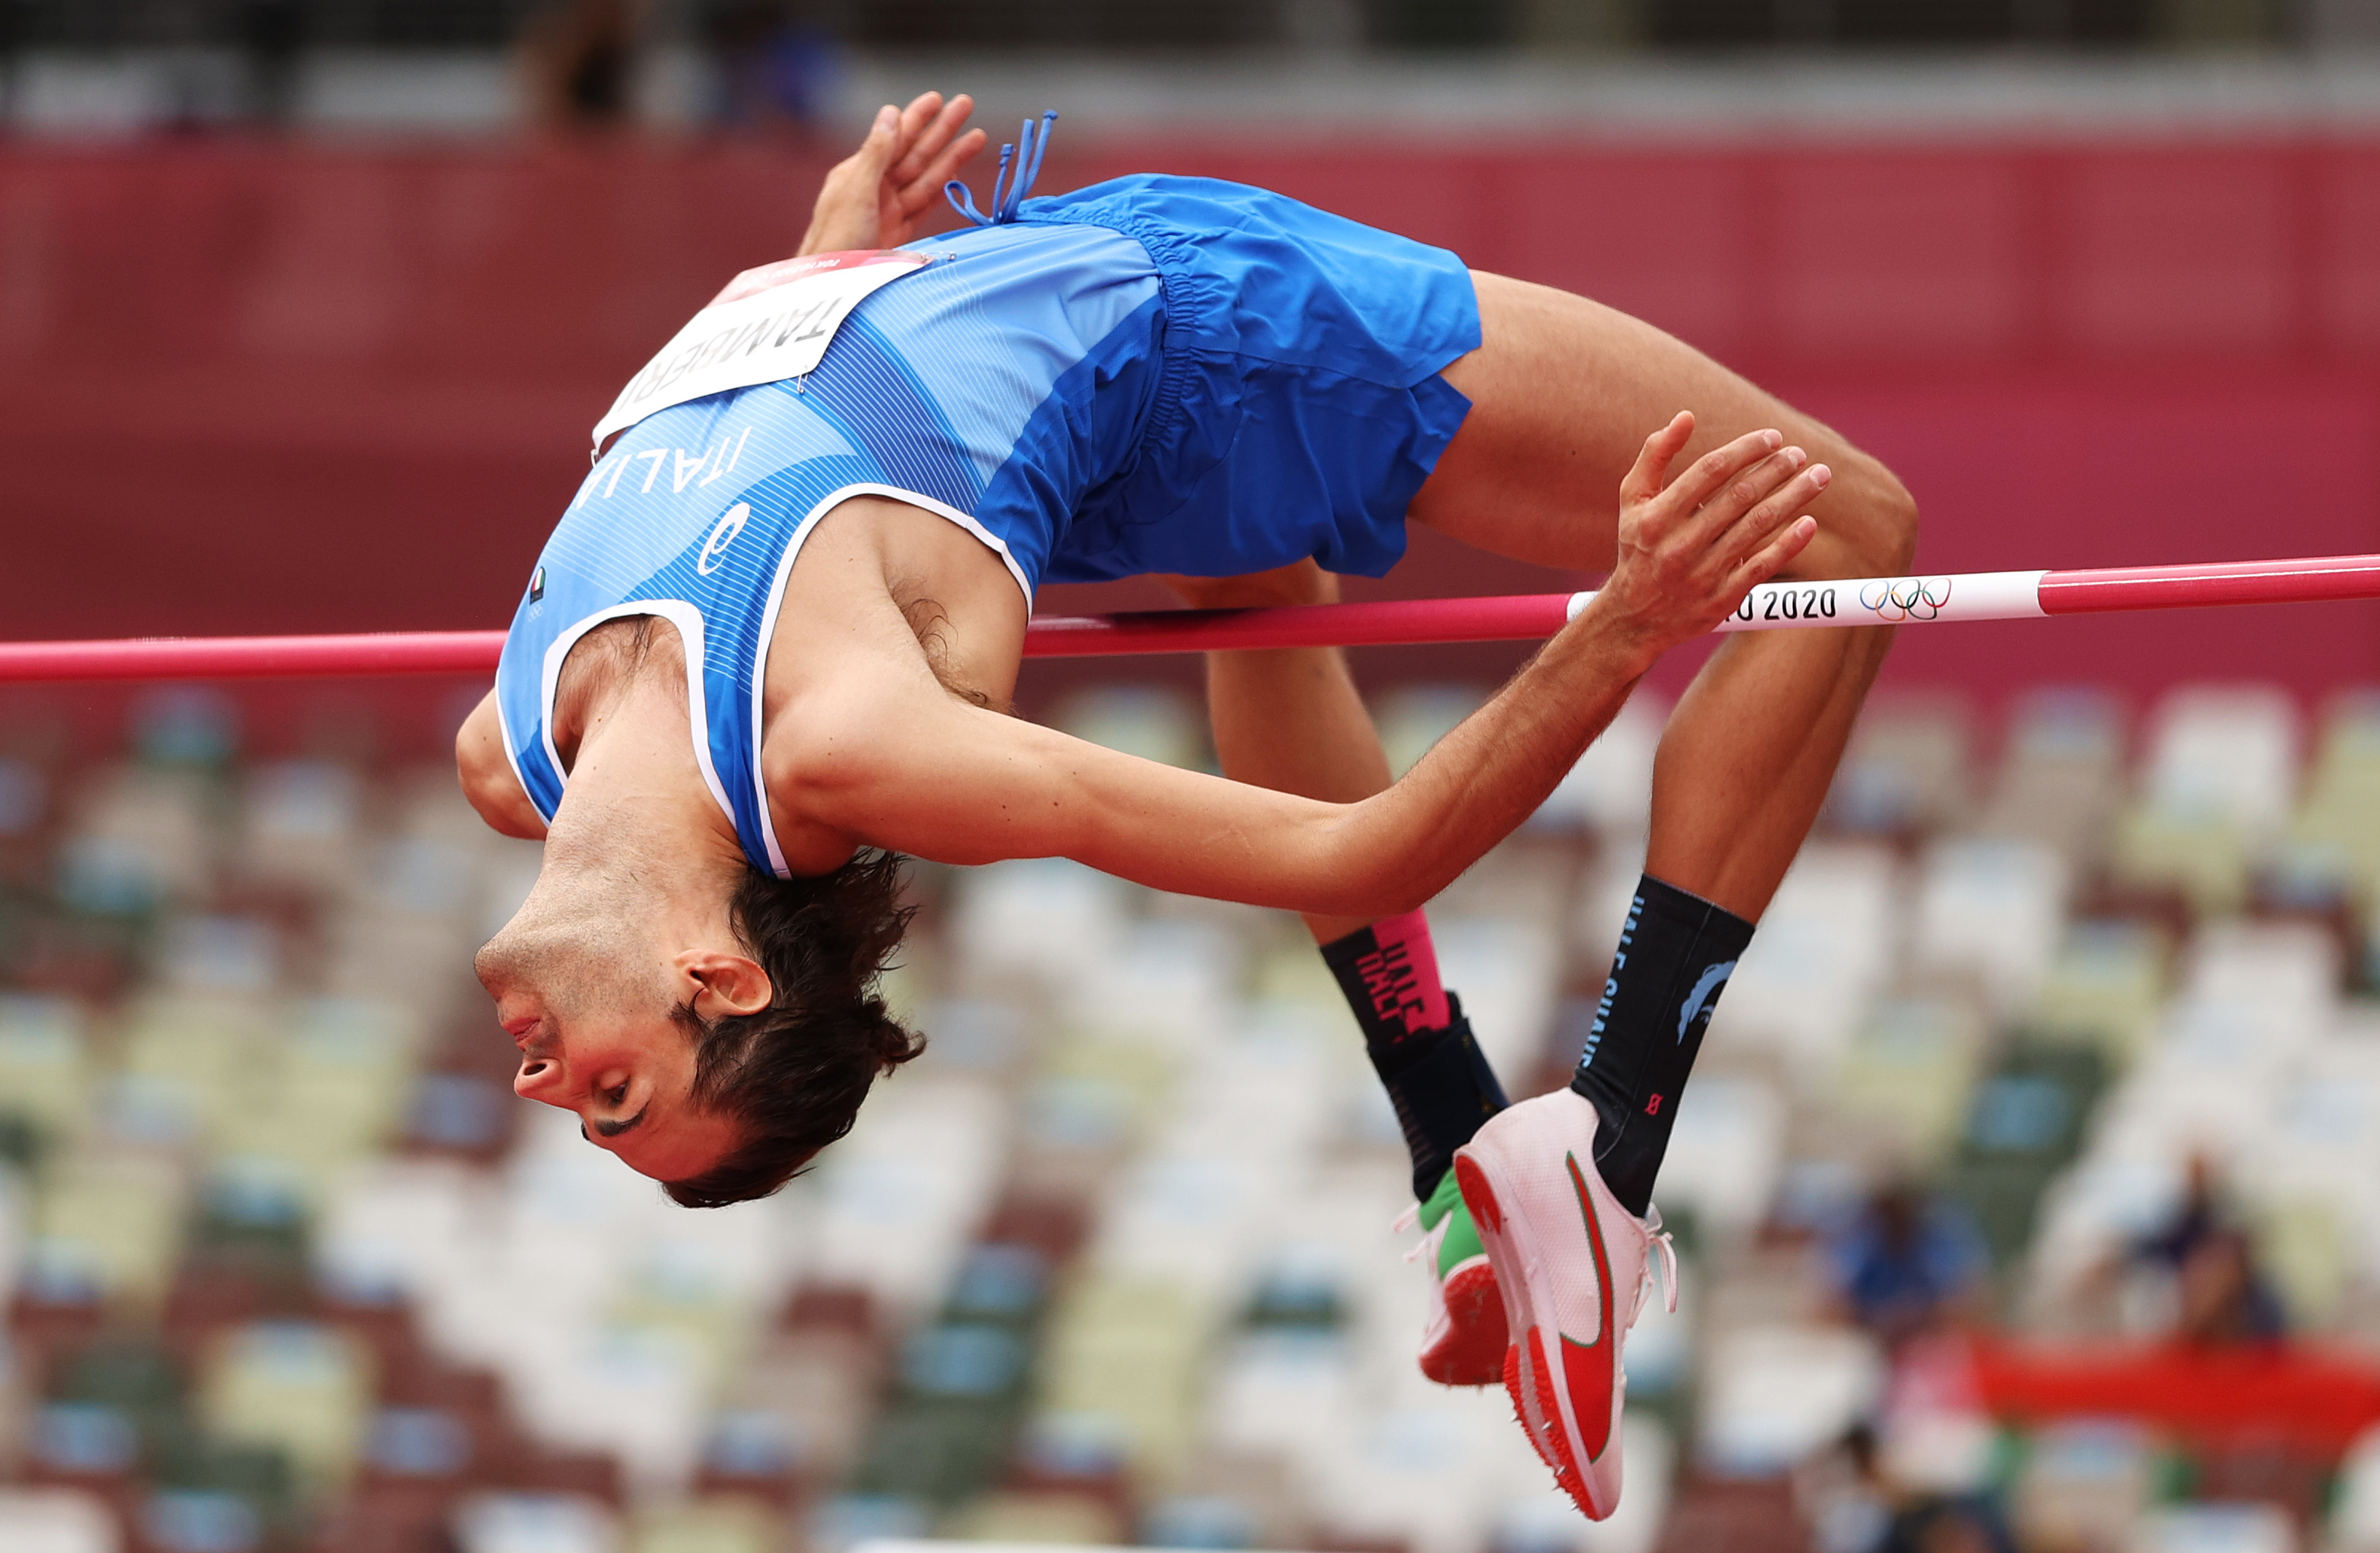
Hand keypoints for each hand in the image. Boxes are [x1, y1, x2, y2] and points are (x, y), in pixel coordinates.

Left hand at [797, 92, 988, 256]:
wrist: (830, 287)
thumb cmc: (837, 239)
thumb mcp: (856, 191)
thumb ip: (876, 153)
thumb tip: (891, 113)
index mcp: (859, 173)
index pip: (895, 138)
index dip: (917, 118)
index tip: (938, 99)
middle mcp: (875, 189)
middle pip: (915, 154)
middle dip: (941, 130)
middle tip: (966, 105)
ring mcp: (888, 213)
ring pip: (925, 178)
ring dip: (951, 158)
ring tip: (977, 138)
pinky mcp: (899, 236)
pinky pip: (924, 206)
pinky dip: (941, 190)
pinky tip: (955, 173)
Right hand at [1588, 411, 1824, 655]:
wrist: (1634, 619)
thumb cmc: (1638, 548)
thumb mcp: (1633, 501)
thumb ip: (1654, 455)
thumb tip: (1686, 416)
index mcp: (1658, 517)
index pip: (1710, 471)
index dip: (1746, 450)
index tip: (1772, 437)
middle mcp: (1679, 545)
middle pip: (1740, 497)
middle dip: (1776, 469)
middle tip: (1799, 454)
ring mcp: (1702, 574)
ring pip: (1757, 527)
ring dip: (1793, 498)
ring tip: (1818, 477)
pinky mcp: (1722, 599)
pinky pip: (1763, 566)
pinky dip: (1789, 543)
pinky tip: (1809, 522)